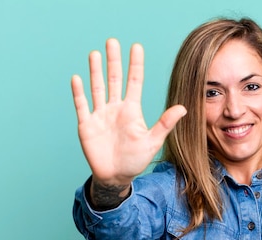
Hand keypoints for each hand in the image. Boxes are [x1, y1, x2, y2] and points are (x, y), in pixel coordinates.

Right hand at [71, 39, 185, 186]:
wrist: (116, 176)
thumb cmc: (135, 160)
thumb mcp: (152, 141)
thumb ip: (165, 123)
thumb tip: (183, 108)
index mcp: (131, 110)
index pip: (134, 82)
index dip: (135, 65)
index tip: (136, 47)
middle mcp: (115, 108)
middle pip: (114, 79)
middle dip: (114, 61)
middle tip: (112, 41)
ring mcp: (100, 115)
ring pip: (97, 88)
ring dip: (95, 71)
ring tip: (95, 54)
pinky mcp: (86, 125)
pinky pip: (82, 105)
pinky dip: (79, 93)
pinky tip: (77, 78)